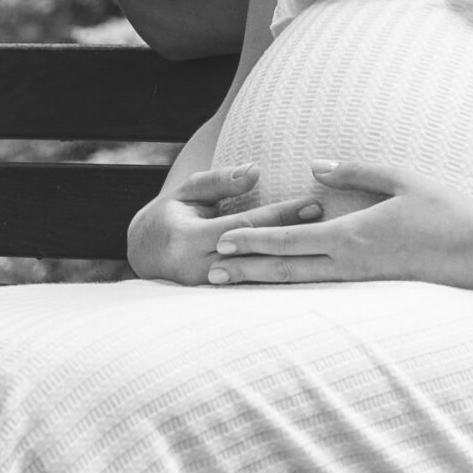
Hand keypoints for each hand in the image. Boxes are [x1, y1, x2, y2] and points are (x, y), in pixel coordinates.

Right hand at [127, 164, 322, 284]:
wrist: (143, 253)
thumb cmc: (171, 214)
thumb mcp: (189, 191)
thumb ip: (220, 181)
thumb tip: (255, 171)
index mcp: (188, 238)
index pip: (244, 227)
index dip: (279, 215)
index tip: (312, 204)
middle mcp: (196, 269)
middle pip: (255, 256)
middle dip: (293, 241)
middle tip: (329, 227)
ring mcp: (205, 291)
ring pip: (256, 279)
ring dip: (291, 265)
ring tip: (325, 250)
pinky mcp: (214, 301)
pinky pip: (251, 291)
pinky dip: (278, 283)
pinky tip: (306, 273)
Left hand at [207, 160, 472, 292]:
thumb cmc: (446, 209)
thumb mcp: (401, 177)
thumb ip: (355, 172)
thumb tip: (315, 168)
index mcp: (354, 236)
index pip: (291, 241)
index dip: (254, 241)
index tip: (222, 240)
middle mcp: (351, 263)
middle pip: (287, 269)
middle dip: (246, 269)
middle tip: (207, 272)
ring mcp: (361, 279)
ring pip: (302, 282)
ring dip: (263, 281)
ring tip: (231, 282)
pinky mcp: (373, 285)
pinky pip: (323, 285)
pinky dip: (294, 282)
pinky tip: (279, 282)